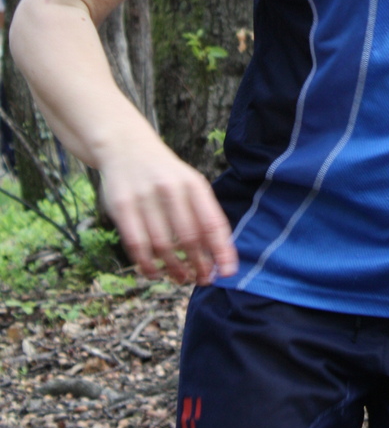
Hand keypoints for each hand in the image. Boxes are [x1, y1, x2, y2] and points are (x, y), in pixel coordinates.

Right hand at [99, 131, 237, 285]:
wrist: (127, 148)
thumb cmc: (167, 175)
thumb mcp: (191, 184)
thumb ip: (204, 214)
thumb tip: (220, 255)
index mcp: (193, 184)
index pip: (212, 223)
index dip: (221, 251)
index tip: (227, 273)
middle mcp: (170, 188)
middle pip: (189, 238)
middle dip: (198, 264)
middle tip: (203, 279)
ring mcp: (144, 197)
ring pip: (162, 245)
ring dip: (174, 269)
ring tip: (181, 278)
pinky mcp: (121, 206)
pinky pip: (136, 244)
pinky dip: (147, 264)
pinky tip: (155, 272)